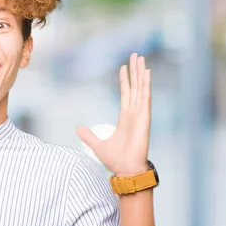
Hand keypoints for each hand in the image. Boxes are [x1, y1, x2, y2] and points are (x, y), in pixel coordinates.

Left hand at [77, 53, 150, 176]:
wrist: (126, 170)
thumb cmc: (116, 160)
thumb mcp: (97, 145)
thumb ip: (89, 135)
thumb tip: (78, 129)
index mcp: (125, 118)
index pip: (126, 94)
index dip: (125, 80)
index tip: (124, 67)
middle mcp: (134, 113)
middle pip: (135, 87)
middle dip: (135, 71)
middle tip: (135, 55)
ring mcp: (141, 115)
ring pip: (141, 89)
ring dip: (141, 73)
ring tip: (140, 59)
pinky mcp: (144, 118)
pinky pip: (146, 98)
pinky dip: (146, 85)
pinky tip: (147, 73)